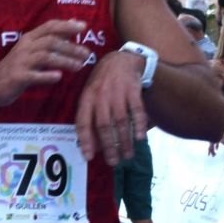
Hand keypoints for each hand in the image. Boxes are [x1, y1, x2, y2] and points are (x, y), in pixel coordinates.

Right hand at [0, 20, 89, 107]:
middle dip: (71, 46)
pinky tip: (58, 77)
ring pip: (45, 57)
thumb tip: (73, 22)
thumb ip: (50, 39)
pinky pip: (34, 75)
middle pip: (51, 42)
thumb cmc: (17, 68)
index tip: (83, 27)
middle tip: (87, 53)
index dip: (66, 25)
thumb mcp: (31, 50)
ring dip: (64, 60)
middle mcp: (24, 47)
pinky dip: (47, 75)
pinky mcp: (17, 77)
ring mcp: (20, 62)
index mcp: (28, 39)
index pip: (49, 27)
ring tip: (79, 66)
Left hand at [73, 45, 148, 164]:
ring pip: (121, 121)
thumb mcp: (90, 95)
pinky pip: (137, 110)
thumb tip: (90, 146)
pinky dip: (139, 125)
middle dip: (108, 146)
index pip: (83, 122)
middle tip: (113, 162)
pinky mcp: (133, 90)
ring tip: (127, 155)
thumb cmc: (102, 83)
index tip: (88, 157)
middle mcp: (101, 96)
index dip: (85, 140)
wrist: (121, 60)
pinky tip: (140, 138)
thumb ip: (89, 117)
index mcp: (87, 98)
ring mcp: (118, 93)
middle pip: (104, 125)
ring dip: (125, 140)